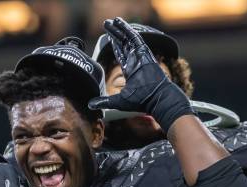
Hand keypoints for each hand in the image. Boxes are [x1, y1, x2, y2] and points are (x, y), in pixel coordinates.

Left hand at [88, 17, 192, 131]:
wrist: (156, 98)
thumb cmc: (141, 101)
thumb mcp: (118, 101)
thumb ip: (104, 101)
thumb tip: (90, 105)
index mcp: (131, 71)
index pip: (121, 55)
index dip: (115, 46)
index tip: (110, 38)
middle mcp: (136, 61)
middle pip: (124, 44)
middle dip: (115, 35)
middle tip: (107, 24)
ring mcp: (140, 56)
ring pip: (128, 39)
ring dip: (119, 29)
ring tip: (111, 21)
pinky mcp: (144, 52)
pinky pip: (135, 37)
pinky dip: (127, 29)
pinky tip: (119, 22)